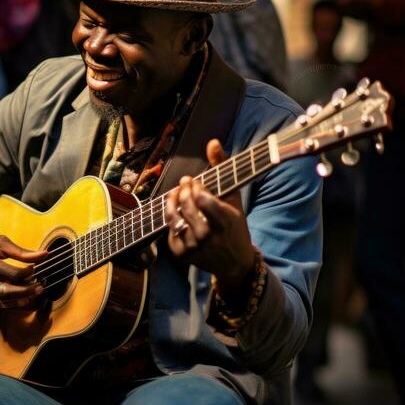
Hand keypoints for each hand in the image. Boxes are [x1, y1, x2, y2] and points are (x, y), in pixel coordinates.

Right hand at [0, 229, 47, 308]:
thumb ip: (21, 251)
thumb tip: (45, 255)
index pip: (8, 272)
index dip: (25, 273)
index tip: (35, 269)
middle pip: (4, 290)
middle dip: (24, 291)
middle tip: (40, 288)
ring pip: (0, 301)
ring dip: (19, 300)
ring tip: (34, 295)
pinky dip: (11, 304)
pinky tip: (23, 300)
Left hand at [165, 139, 255, 301]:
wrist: (234, 263)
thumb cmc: (235, 225)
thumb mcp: (234, 198)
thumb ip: (222, 168)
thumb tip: (213, 141)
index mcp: (224, 221)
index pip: (202, 198)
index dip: (195, 186)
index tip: (195, 182)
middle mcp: (208, 235)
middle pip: (186, 205)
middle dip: (183, 190)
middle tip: (184, 183)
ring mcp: (194, 246)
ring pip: (174, 217)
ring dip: (172, 201)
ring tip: (176, 193)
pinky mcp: (182, 254)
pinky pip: (169, 229)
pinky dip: (171, 217)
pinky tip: (177, 211)